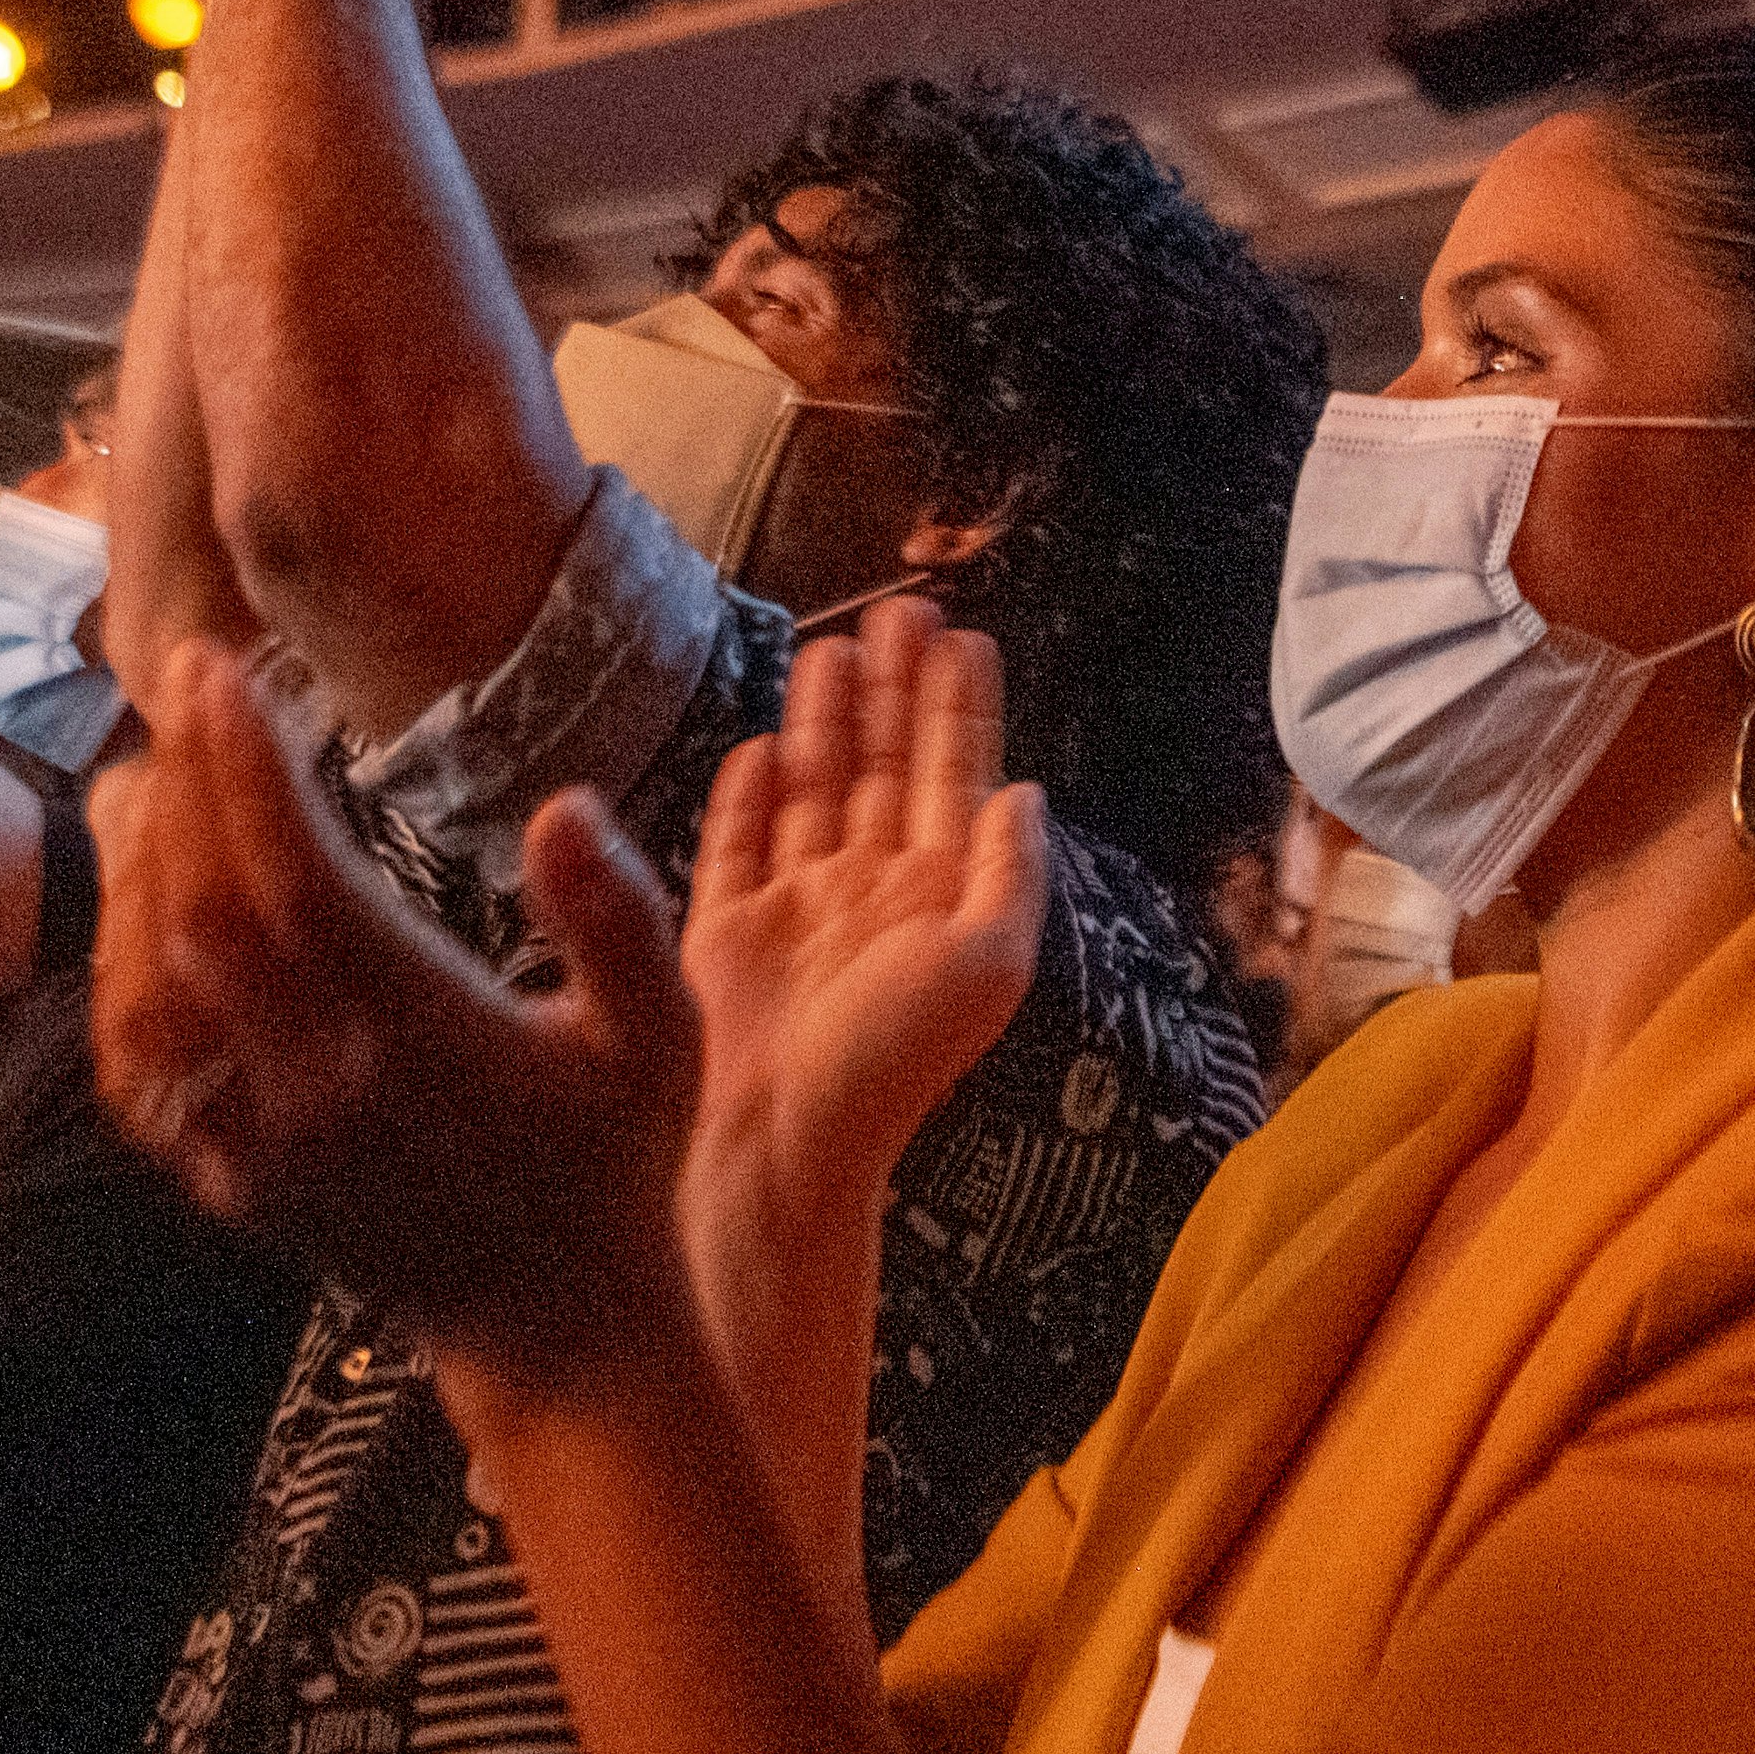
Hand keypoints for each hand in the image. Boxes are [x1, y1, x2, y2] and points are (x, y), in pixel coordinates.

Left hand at [89, 631, 704, 1405]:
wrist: (560, 1331)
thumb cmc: (618, 1162)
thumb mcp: (663, 1034)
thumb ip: (618, 916)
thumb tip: (562, 805)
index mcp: (423, 1038)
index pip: (301, 882)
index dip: (246, 770)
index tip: (220, 670)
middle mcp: (322, 1092)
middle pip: (205, 914)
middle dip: (182, 784)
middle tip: (182, 684)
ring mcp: (262, 1145)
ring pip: (152, 988)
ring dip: (137, 868)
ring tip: (146, 772)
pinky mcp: (232, 1183)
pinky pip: (140, 1068)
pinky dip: (118, 972)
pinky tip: (136, 903)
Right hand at [679, 602, 1047, 1313]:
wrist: (783, 1143)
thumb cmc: (890, 1068)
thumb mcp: (988, 968)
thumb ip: (1011, 876)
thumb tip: (1027, 791)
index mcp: (936, 898)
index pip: (950, 775)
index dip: (956, 705)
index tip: (961, 634)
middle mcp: (870, 893)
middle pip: (885, 765)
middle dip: (895, 689)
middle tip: (901, 610)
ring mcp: (797, 908)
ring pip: (816, 788)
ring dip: (827, 718)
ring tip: (836, 645)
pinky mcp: (727, 931)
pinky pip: (739, 844)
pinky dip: (749, 793)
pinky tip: (764, 745)